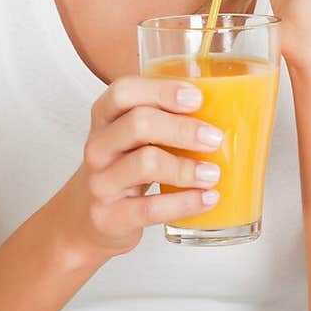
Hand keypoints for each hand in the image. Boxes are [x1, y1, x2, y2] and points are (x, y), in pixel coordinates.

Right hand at [62, 75, 224, 259]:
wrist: (85, 219)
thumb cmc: (121, 169)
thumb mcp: (132, 139)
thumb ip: (163, 120)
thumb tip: (225, 108)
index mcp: (104, 118)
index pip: (124, 91)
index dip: (161, 91)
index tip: (197, 98)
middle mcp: (98, 147)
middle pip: (138, 123)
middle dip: (182, 129)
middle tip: (214, 138)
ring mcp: (101, 182)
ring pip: (145, 164)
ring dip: (187, 168)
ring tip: (213, 173)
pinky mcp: (110, 216)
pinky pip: (151, 208)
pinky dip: (185, 203)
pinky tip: (207, 199)